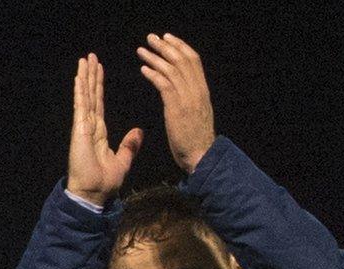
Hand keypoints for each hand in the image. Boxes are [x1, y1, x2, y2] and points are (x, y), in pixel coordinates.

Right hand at [66, 53, 142, 206]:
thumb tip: (139, 131)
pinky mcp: (80, 129)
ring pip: (85, 96)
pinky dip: (80, 91)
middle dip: (91, 75)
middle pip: (91, 95)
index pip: (99, 103)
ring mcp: (83, 126)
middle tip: (90, 57)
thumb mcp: (123, 159)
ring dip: (85, 77)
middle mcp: (89, 125)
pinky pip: (81, 106)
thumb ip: (129, 145)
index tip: (99, 70)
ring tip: (85, 59)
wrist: (93, 193)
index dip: (99, 86)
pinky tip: (79, 77)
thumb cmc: (103, 182)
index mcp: (98, 132)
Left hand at [138, 33, 214, 172]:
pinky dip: (153, 75)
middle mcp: (197, 90)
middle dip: (166, 46)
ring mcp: (188, 98)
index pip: (193, 60)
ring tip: (141, 49)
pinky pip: (164, 85)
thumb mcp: (196, 113)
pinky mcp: (177, 108)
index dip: (180, 47)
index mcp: (202, 90)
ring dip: (155, 57)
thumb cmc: (195, 138)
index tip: (168, 38)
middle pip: (182, 60)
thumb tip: (182, 89)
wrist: (201, 155)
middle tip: (152, 37)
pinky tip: (143, 69)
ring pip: (172, 69)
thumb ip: (190, 99)